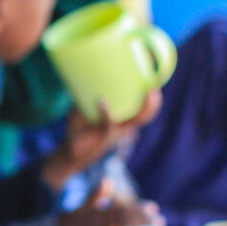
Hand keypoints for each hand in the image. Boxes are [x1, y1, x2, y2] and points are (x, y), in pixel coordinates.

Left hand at [41, 95, 159, 190]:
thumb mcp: (82, 109)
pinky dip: (106, 112)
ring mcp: (116, 133)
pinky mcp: (104, 137)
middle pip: (145, 117)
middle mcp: (123, 128)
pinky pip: (109, 124)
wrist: (72, 150)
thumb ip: (85, 95)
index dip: (152, 101)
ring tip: (145, 94)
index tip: (154, 86)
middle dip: (153, 104)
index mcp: (122, 122)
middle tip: (154, 89)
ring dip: (144, 108)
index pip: (143, 112)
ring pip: (136, 121)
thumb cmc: (79, 128)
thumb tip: (83, 75)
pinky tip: (102, 101)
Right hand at [58, 181, 163, 225]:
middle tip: (160, 223)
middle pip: (123, 223)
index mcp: (96, 215)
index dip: (138, 208)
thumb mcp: (79, 209)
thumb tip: (108, 180)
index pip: (121, 209)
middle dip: (143, 222)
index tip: (154, 208)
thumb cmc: (65, 225)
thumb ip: (95, 196)